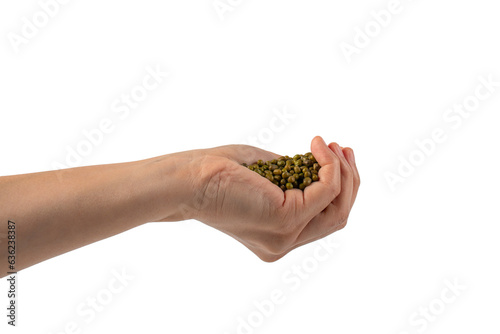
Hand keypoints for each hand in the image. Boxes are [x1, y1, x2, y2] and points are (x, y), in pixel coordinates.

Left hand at [186, 136, 359, 261]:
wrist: (187, 180)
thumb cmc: (217, 172)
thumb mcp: (266, 176)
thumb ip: (293, 179)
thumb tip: (320, 166)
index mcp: (277, 238)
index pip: (323, 221)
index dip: (339, 190)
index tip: (336, 157)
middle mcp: (283, 245)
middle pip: (338, 217)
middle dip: (349, 180)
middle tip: (343, 149)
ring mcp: (286, 236)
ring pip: (338, 208)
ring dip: (343, 171)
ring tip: (332, 145)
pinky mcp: (286, 219)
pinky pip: (326, 189)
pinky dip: (329, 164)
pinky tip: (318, 145)